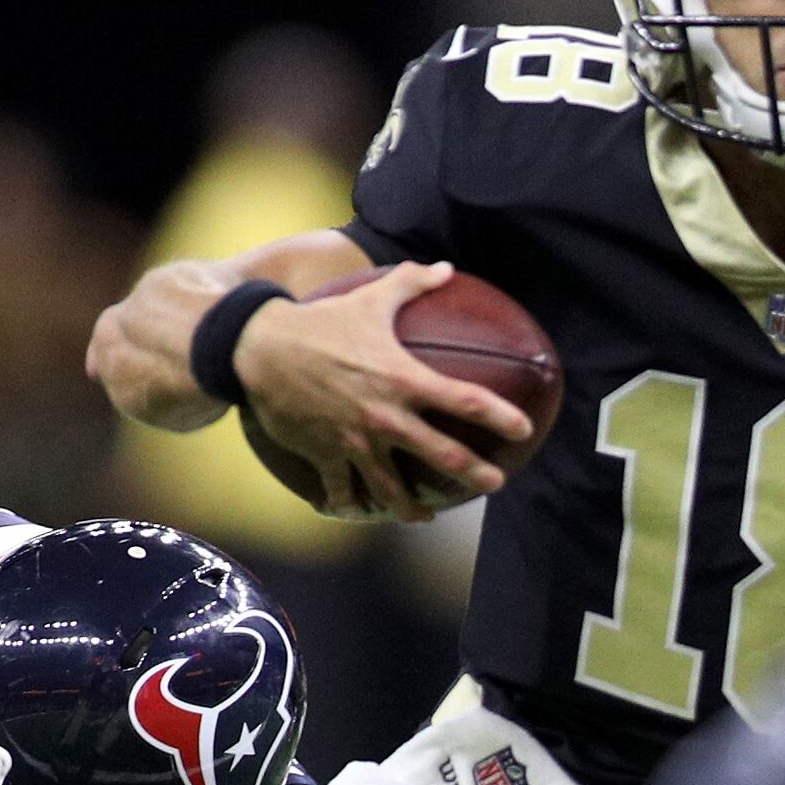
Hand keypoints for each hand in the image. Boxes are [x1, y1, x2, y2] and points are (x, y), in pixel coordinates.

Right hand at [236, 265, 533, 523]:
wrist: (261, 349)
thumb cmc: (322, 321)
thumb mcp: (371, 297)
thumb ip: (412, 282)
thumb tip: (447, 268)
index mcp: (404, 379)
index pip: (467, 400)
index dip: (501, 416)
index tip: (522, 428)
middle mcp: (386, 417)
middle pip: (444, 455)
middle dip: (476, 473)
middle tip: (497, 482)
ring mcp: (356, 442)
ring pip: (393, 489)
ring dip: (413, 508)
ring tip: (427, 517)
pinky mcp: (325, 455)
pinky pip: (343, 490)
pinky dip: (351, 505)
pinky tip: (359, 513)